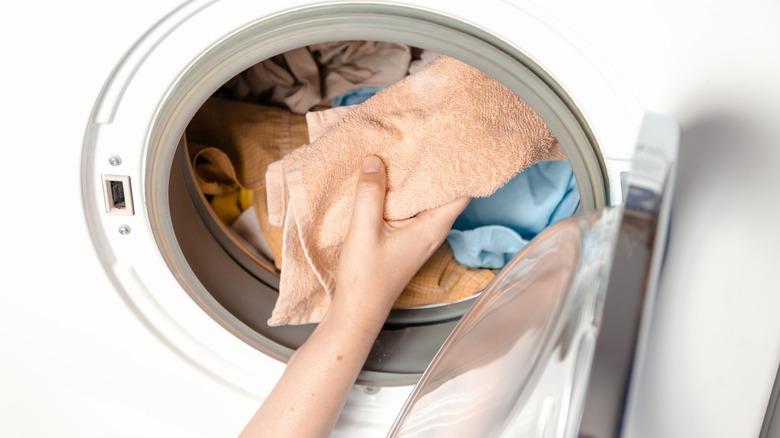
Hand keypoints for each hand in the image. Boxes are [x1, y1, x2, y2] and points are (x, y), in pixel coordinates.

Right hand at [331, 155, 468, 331]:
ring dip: (419, 176)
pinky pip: (412, 205)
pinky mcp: (406, 236)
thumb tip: (375, 160)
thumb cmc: (365, 277)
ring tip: (410, 147)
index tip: (457, 139)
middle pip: (446, 189)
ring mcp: (420, 233)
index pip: (463, 190)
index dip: (463, 164)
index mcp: (433, 227)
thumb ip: (370, 194)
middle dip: (439, 163)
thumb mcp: (363, 230)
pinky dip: (405, 189)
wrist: (357, 310)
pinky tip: (390, 175)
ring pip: (428, 196)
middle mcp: (433, 229)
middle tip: (429, 133)